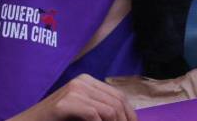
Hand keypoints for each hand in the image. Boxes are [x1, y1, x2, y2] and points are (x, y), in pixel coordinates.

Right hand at [7, 73, 136, 120]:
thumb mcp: (82, 113)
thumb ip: (100, 111)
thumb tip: (126, 118)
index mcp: (88, 81)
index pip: (120, 96)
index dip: (130, 115)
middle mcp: (83, 81)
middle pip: (117, 102)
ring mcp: (74, 89)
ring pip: (109, 109)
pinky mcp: (65, 102)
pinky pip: (94, 115)